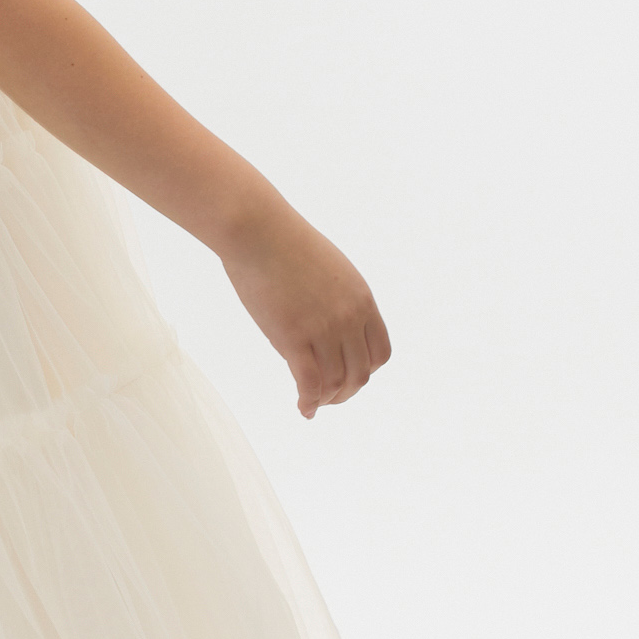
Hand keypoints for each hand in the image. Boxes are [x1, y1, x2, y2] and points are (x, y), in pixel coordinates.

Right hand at [218, 197, 391, 418]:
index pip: (380, 353)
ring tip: (312, 404)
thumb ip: (336, 299)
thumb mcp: (329, 270)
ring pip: (336, 383)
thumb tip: (327, 321)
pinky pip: (310, 383)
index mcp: (362, 299)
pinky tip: (302, 408)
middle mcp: (349, 317)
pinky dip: (309, 402)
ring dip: (326, 400)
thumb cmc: (283, 244)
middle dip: (345, 392)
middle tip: (327, 398)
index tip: (347, 377)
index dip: (365, 371)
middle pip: (360, 373)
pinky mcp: (294, 337)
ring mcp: (323, 328)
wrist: (258, 230)